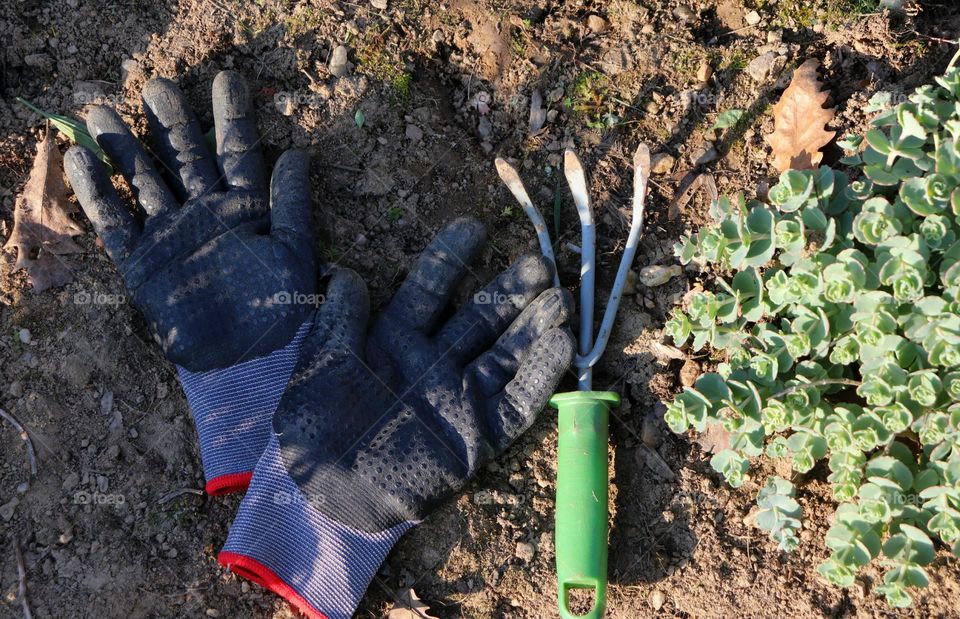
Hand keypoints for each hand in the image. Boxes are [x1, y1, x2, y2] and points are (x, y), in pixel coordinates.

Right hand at [65, 71, 315, 371]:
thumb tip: (297, 153)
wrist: (246, 363)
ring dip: (123, 147)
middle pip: (183, 157)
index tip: (226, 78)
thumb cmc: (280, 313)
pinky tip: (80, 159)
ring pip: (143, 180)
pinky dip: (98, 194)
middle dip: (170, 122)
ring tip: (100, 110)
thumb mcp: (295, 255)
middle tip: (158, 84)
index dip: (232, 117)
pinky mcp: (142, 262)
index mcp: (246, 209)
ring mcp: (170, 234)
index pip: (238, 153)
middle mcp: (205, 214)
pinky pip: (116, 223)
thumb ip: (292, 205)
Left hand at [219, 217, 574, 617]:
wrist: (327, 495)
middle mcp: (433, 363)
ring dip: (533, 327)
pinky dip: (539, 376)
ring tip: (559, 298)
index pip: (428, 289)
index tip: (474, 226)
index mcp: (393, 341)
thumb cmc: (315, 428)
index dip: (449, 258)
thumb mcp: (319, 367)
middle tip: (538, 262)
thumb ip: (338, 322)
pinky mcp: (477, 436)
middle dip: (508, 290)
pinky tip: (561, 346)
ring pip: (505, 354)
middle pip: (479, 318)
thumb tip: (349, 276)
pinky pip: (516, 403)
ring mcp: (459, 398)